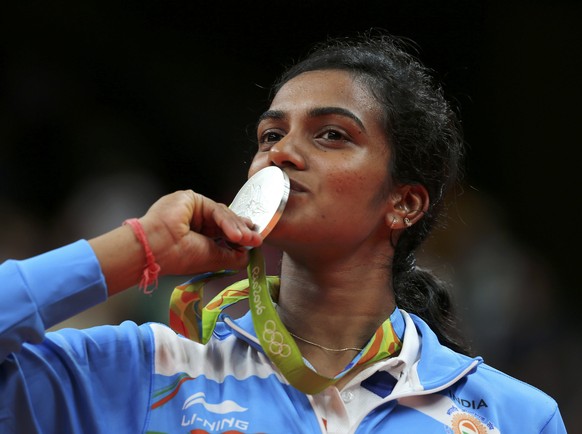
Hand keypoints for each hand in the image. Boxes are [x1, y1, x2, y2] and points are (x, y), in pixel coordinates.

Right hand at [90, 190, 261, 295]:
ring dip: (238, 228)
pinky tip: (236, 234)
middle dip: (243, 231)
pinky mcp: (191, 199)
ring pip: (223, 214)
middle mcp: (196, 222)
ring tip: (247, 239)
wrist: (156, 249)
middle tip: (256, 239)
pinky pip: (215, 209)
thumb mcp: (213, 259)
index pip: (224, 233)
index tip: (255, 242)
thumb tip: (248, 254)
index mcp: (197, 236)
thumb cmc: (177, 257)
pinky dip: (227, 222)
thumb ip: (233, 256)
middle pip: (226, 222)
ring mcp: (193, 209)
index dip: (240, 236)